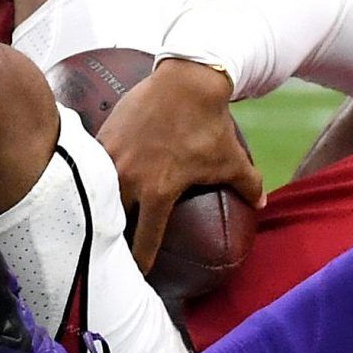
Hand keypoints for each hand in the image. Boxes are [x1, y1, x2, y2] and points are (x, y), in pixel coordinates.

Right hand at [99, 57, 266, 271]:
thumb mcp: (231, 159)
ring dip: (96, 207)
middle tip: (109, 249)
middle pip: (110, 220)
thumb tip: (261, 203)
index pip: (144, 239)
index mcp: (158, 192)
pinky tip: (91, 183)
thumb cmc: (210, 125)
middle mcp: (128, 179)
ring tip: (94, 220)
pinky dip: (93, 176)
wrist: (186, 80)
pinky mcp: (102, 137)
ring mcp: (110, 157)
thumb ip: (247, 185)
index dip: (140, 260)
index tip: (137, 272)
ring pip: (95, 193)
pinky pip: (92, 165)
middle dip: (108, 238)